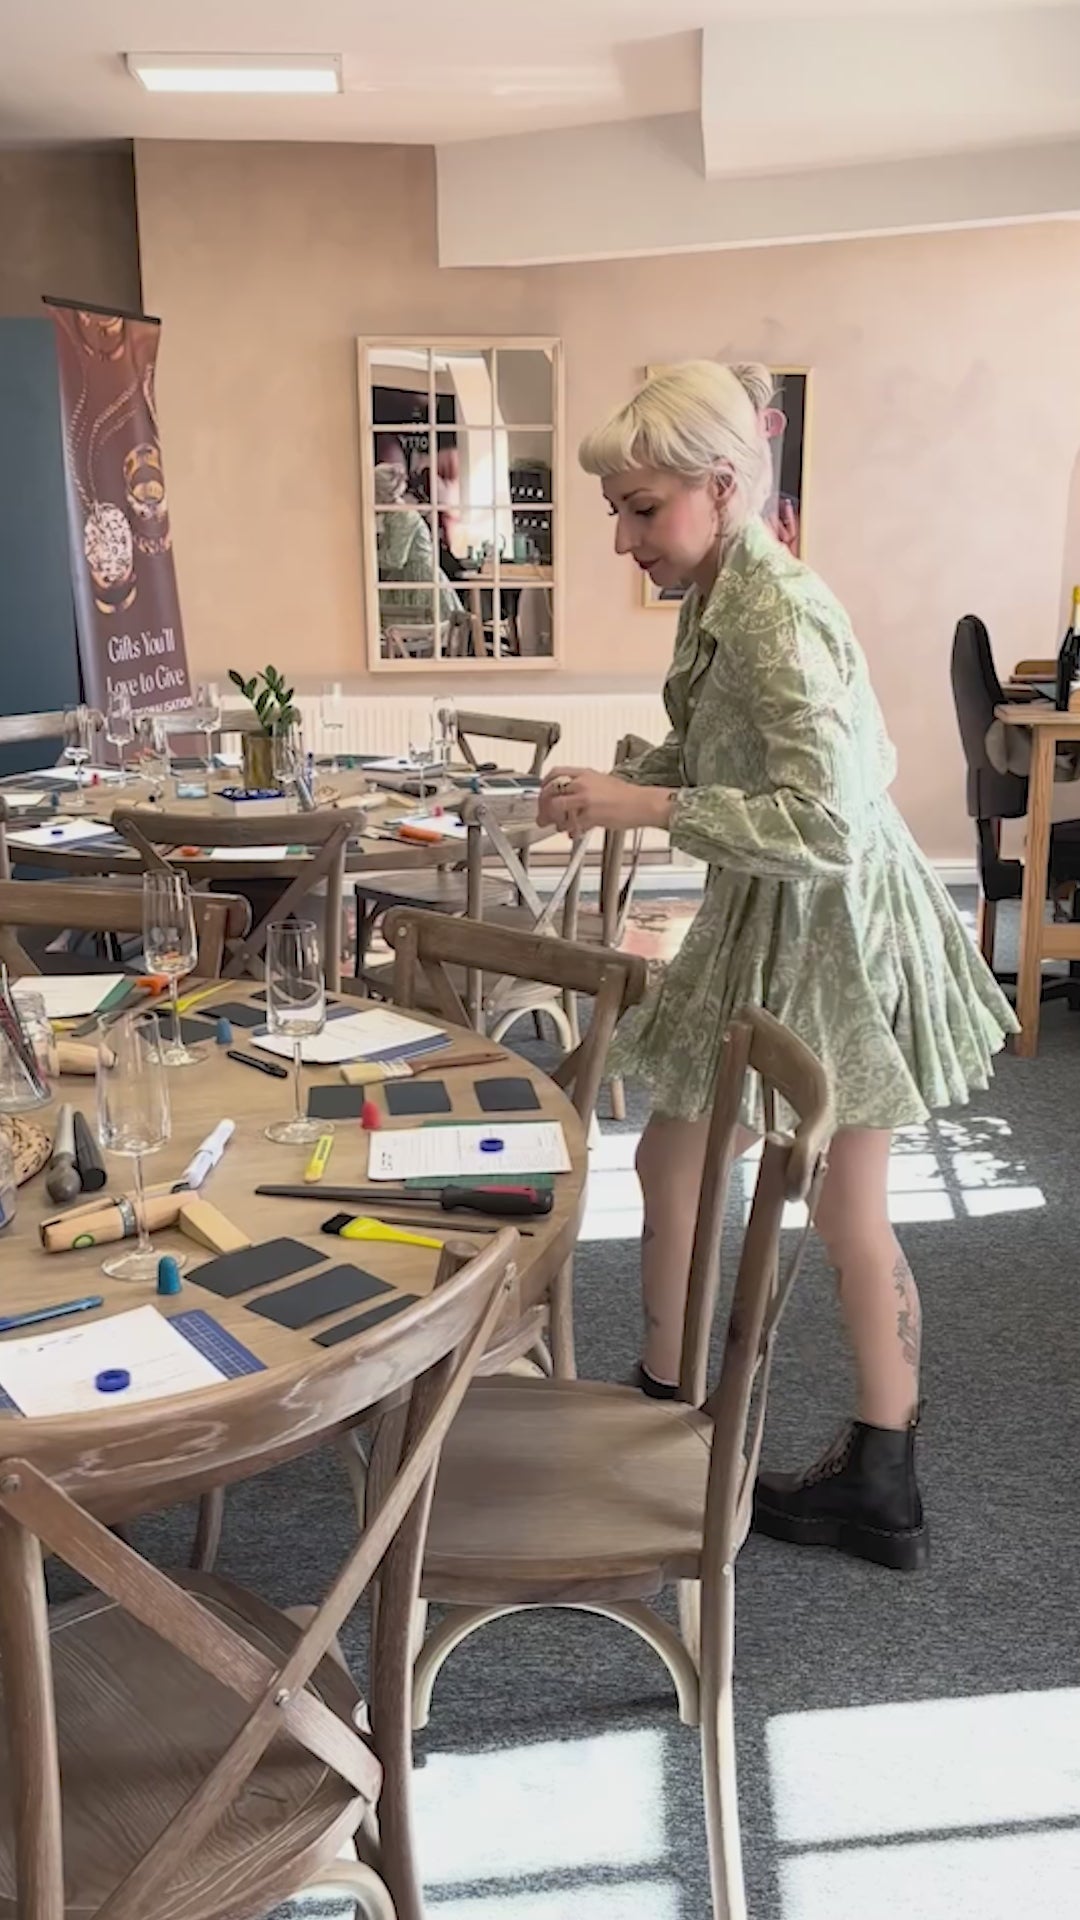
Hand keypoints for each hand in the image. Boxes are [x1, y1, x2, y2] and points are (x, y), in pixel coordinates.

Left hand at [538, 766, 673, 835]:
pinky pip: (572, 825)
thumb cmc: (627, 796)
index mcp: (585, 773)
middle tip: (543, 816)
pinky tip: (573, 832)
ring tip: (558, 826)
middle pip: (551, 792)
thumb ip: (583, 788)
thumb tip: (569, 798)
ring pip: (557, 809)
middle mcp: (583, 784)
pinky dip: (570, 831)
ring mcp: (586, 799)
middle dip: (543, 807)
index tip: (542, 794)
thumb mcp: (602, 782)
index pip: (555, 773)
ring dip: (554, 820)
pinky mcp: (591, 815)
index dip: (544, 785)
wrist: (642, 804)